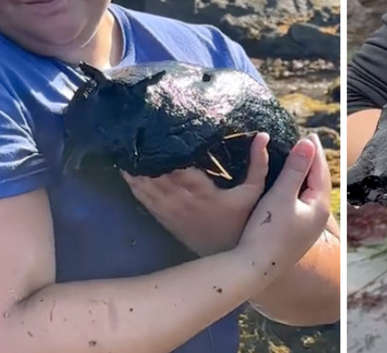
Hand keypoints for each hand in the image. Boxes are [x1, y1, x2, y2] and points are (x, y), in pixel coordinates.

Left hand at [122, 132, 270, 254]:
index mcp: (202, 191)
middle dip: (146, 152)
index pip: (178, 167)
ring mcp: (170, 210)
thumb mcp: (255, 192)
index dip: (166, 149)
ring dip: (134, 166)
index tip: (159, 128)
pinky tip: (124, 168)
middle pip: (156, 173)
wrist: (229, 258)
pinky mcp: (164, 218)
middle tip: (137, 129)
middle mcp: (182, 200)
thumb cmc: (243, 221)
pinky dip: (132, 183)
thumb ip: (259, 164)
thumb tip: (262, 135)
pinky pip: (143, 198)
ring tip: (124, 144)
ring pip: (145, 185)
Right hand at [237, 134, 331, 274]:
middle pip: (317, 181)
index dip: (314, 151)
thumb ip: (295, 169)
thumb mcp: (281, 196)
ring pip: (309, 193)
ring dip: (304, 175)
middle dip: (311, 161)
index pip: (320, 171)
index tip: (310, 134)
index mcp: (319, 207)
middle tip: (305, 142)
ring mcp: (307, 228)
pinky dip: (297, 188)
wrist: (254, 269)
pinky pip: (301, 203)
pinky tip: (287, 186)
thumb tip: (309, 143)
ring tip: (297, 159)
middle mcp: (317, 218)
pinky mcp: (295, 234)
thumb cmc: (267, 231)